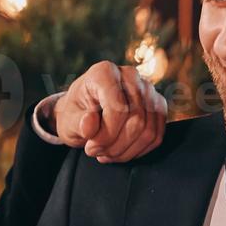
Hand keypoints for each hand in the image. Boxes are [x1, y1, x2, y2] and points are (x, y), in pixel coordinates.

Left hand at [51, 61, 167, 162]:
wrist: (85, 113)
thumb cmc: (76, 114)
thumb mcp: (67, 120)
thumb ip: (78, 123)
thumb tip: (89, 124)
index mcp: (105, 72)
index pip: (119, 109)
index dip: (106, 136)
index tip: (90, 147)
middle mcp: (130, 75)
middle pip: (136, 121)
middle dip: (115, 146)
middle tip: (97, 152)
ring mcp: (148, 89)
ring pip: (148, 131)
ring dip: (126, 151)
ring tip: (107, 152)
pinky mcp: (157, 105)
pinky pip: (156, 135)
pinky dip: (138, 150)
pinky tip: (121, 151)